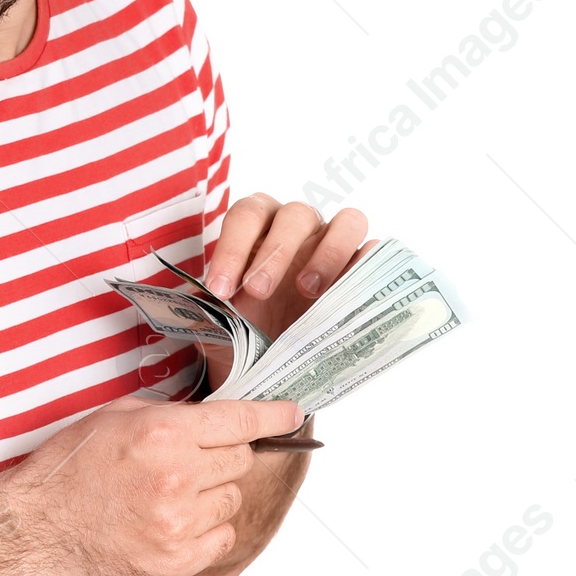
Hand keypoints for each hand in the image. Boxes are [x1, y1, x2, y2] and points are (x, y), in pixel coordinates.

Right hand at [0, 393, 306, 575]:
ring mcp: (179, 521)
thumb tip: (209, 419)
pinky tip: (173, 521)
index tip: (292, 414)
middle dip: (222, 456)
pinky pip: (221, 537)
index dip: (274, 416)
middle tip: (187, 461)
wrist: (36, 527)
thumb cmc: (67, 470)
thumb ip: (167, 415)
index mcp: (163, 433)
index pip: (240, 422)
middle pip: (240, 461)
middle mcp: (177, 476)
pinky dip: (206, 529)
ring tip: (170, 495)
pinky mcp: (177, 558)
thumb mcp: (113, 417)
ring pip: (232, 500)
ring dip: (212, 494)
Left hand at [204, 194, 370, 342]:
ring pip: (347, 221)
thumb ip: (206, 311)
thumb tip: (198, 305)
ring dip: (329, 252)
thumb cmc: (242, 329)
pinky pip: (376, 251)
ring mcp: (335, 244)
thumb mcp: (218, 324)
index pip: (246, 217)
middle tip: (258, 291)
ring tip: (307, 290)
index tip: (220, 289)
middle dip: (275, 252)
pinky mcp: (362, 269)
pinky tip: (349, 292)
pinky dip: (368, 263)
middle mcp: (297, 227)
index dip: (232, 248)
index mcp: (256, 228)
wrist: (271, 361)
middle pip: (294, 214)